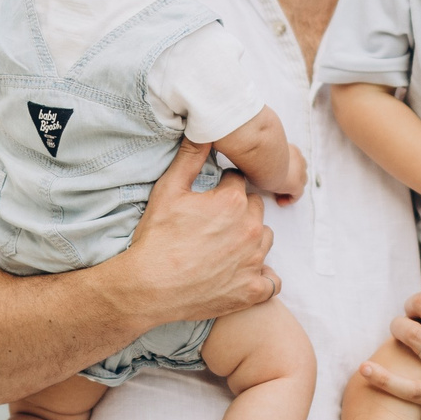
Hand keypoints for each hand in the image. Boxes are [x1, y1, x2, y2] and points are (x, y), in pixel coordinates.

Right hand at [106, 142, 277, 325]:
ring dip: (251, 240)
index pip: (239, 182)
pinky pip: (272, 281)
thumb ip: (190, 156)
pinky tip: (242, 274)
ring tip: (224, 248)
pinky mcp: (252, 290)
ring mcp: (254, 262)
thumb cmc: (156, 238)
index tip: (209, 199)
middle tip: (214, 224)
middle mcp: (251, 229)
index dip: (222, 188)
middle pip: (256, 209)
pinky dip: (261, 278)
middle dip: (240, 212)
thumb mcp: (168, 190)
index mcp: (234, 202)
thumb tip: (203, 129)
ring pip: (265, 240)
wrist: (148, 286)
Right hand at [255, 142, 306, 207]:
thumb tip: (253, 160)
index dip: (288, 168)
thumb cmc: (257, 151)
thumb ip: (262, 156)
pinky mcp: (296, 184)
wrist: (263, 155)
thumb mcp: (261, 152)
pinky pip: (297, 194)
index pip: (294, 159)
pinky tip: (280, 202)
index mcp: (290, 149)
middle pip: (300, 169)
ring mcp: (299, 172)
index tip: (279, 172)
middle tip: (280, 183)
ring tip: (279, 193)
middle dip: (292, 177)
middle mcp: (297, 159)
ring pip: (301, 181)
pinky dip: (289, 199)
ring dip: (291, 187)